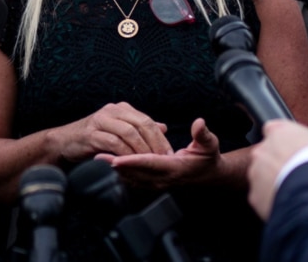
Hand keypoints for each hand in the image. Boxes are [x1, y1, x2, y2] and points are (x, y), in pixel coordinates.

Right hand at [47, 102, 172, 162]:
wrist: (64, 142)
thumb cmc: (94, 139)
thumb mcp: (119, 131)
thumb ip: (139, 129)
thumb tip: (163, 127)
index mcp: (121, 109)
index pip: (147, 121)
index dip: (160, 137)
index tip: (169, 153)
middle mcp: (112, 111)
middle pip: (141, 124)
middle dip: (155, 143)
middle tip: (163, 159)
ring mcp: (101, 120)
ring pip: (129, 132)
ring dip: (141, 149)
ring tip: (149, 162)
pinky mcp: (91, 134)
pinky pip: (113, 143)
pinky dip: (125, 154)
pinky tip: (131, 163)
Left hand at [98, 118, 223, 189]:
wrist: (209, 175)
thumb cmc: (208, 158)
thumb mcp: (210, 145)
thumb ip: (203, 134)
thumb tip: (199, 123)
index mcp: (176, 168)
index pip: (150, 164)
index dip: (133, 161)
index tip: (117, 158)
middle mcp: (164, 179)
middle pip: (136, 173)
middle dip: (116, 165)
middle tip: (98, 155)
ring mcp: (158, 183)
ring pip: (132, 178)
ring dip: (114, 169)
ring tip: (97, 157)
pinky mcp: (153, 183)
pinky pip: (134, 179)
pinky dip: (120, 172)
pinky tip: (107, 163)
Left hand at [248, 120, 307, 220]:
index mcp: (280, 130)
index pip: (274, 129)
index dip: (285, 141)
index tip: (295, 150)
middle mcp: (263, 149)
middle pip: (267, 155)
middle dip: (280, 164)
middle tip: (300, 175)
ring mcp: (256, 172)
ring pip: (263, 177)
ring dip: (276, 183)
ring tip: (298, 193)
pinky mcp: (255, 196)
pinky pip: (263, 198)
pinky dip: (275, 202)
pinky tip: (291, 205)